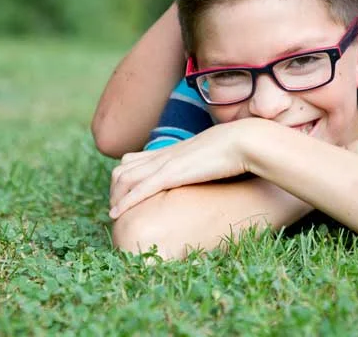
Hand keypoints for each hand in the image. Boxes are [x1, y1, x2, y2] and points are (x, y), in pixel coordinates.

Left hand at [109, 124, 249, 218]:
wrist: (243, 141)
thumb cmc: (236, 149)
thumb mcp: (214, 158)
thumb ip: (204, 165)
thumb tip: (211, 175)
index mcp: (172, 151)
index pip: (133, 160)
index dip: (123, 178)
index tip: (123, 197)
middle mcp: (164, 155)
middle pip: (122, 168)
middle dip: (114, 190)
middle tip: (117, 210)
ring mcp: (166, 163)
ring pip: (124, 178)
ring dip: (115, 199)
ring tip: (114, 217)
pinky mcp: (172, 173)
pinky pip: (141, 188)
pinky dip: (125, 202)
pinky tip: (116, 214)